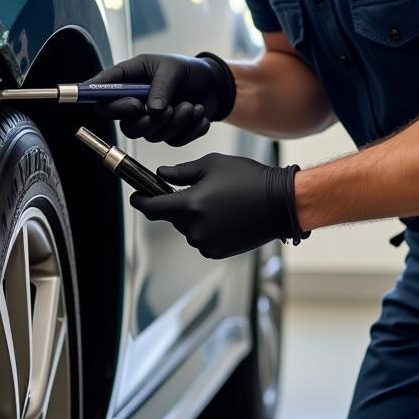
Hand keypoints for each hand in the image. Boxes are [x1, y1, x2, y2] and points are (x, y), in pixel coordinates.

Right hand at [88, 52, 234, 145]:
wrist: (213, 83)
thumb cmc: (187, 69)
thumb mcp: (172, 68)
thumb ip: (160, 86)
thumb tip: (152, 111)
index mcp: (128, 81)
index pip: (103, 97)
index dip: (111, 106)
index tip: (134, 105)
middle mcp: (134, 104)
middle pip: (126, 127)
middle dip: (147, 122)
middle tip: (167, 110)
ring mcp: (151, 121)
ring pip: (151, 136)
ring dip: (175, 122)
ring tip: (191, 106)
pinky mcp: (169, 133)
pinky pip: (173, 141)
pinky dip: (190, 128)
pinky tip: (198, 112)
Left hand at [130, 153, 308, 258]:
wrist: (282, 203)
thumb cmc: (248, 179)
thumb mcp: (212, 165)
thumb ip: (181, 172)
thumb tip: (160, 174)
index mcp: (190, 205)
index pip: (152, 208)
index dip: (140, 201)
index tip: (136, 196)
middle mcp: (195, 228)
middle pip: (171, 218)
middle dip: (178, 205)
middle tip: (199, 191)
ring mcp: (207, 243)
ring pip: (187, 229)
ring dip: (193, 217)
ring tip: (219, 203)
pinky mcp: (218, 252)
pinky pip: (202, 240)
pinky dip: (206, 229)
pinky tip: (225, 217)